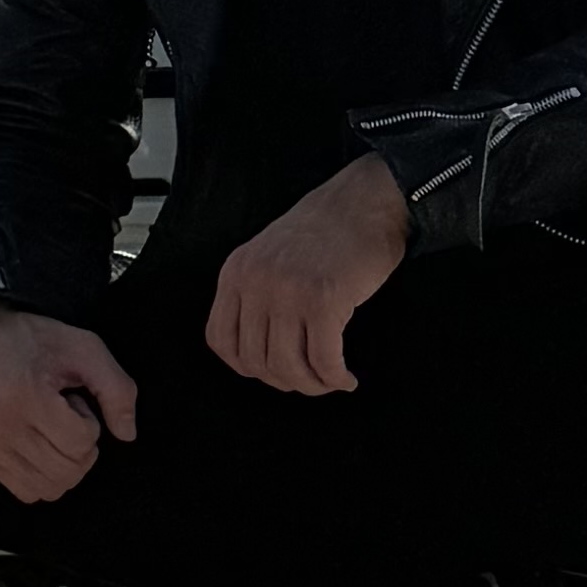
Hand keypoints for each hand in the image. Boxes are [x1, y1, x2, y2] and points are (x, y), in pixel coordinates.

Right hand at [0, 299, 139, 508]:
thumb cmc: (32, 341)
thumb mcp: (84, 348)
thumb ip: (117, 388)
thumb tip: (127, 435)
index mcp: (27, 395)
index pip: (80, 442)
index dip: (89, 424)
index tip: (72, 401)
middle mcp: (2, 426)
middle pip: (67, 470)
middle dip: (81, 449)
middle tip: (65, 419)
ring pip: (49, 488)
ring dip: (64, 466)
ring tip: (50, 433)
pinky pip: (26, 492)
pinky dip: (43, 479)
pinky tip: (38, 448)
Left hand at [201, 154, 412, 399]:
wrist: (365, 202)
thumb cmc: (326, 230)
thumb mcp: (270, 257)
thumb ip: (256, 295)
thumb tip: (261, 354)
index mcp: (236, 271)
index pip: (221, 340)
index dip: (247, 367)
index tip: (271, 372)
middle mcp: (255, 282)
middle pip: (255, 361)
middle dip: (286, 381)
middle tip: (311, 380)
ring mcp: (287, 291)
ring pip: (288, 367)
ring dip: (312, 384)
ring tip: (330, 379)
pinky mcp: (324, 300)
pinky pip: (323, 360)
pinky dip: (335, 378)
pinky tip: (346, 377)